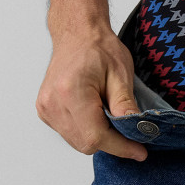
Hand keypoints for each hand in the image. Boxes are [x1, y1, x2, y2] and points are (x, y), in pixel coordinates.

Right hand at [36, 26, 148, 160]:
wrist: (77, 33)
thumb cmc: (99, 48)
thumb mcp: (121, 73)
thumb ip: (126, 105)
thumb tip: (137, 132)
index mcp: (71, 93)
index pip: (96, 136)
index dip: (120, 147)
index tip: (140, 151)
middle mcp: (52, 104)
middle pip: (85, 143)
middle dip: (111, 142)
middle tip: (132, 132)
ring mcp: (45, 109)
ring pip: (77, 141)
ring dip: (98, 137)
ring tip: (112, 117)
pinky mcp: (45, 111)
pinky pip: (69, 133)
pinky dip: (86, 130)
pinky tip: (96, 114)